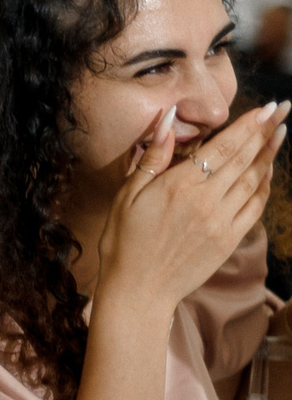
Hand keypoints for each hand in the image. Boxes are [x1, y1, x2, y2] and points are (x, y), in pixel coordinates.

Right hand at [97, 102, 283, 321]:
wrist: (138, 291)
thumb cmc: (124, 242)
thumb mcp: (126, 196)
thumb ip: (151, 159)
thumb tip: (166, 122)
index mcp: (179, 186)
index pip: (224, 146)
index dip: (249, 125)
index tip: (268, 107)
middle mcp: (207, 200)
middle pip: (245, 158)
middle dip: (266, 132)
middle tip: (283, 111)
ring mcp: (222, 221)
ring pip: (255, 180)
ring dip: (270, 154)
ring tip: (281, 134)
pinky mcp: (229, 239)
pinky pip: (255, 205)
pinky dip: (265, 185)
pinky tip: (267, 171)